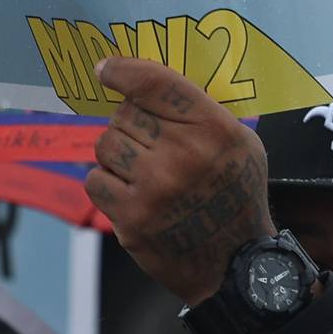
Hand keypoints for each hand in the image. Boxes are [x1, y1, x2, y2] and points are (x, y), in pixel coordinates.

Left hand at [85, 57, 274, 305]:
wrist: (235, 264)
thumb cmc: (235, 193)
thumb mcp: (238, 141)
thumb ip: (197, 109)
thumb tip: (137, 80)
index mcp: (214, 129)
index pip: (154, 82)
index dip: (122, 71)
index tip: (104, 69)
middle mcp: (184, 155)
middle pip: (124, 113)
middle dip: (131, 124)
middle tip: (151, 145)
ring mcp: (155, 188)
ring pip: (105, 144)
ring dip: (117, 153)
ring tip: (141, 169)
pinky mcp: (131, 218)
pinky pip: (94, 179)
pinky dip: (106, 183)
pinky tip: (131, 192)